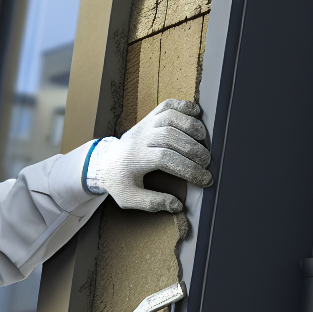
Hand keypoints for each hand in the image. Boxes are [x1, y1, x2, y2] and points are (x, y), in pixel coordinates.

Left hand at [88, 99, 212, 211]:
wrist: (105, 161)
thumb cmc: (119, 181)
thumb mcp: (129, 199)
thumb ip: (153, 203)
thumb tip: (177, 206)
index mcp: (136, 158)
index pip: (166, 159)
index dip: (189, 169)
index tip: (205, 180)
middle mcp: (141, 137)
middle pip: (171, 137)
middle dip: (194, 150)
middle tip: (208, 163)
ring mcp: (145, 124)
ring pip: (171, 117)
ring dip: (192, 127)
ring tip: (205, 142)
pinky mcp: (150, 117)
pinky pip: (168, 105)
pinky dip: (184, 106)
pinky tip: (197, 115)